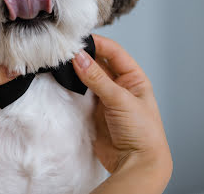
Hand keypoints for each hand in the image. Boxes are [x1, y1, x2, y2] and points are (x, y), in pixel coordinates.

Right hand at [73, 35, 171, 193]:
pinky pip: (80, 93)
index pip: (114, 52)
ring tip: (62, 63)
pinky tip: (64, 80)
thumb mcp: (120, 100)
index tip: (78, 39)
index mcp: (133, 78)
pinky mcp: (93, 110)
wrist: (135, 163)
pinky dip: (72, 86)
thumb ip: (98, 79)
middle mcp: (119, 85)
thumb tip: (79, 57)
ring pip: (88, 77)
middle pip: (99, 62)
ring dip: (76, 70)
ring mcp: (105, 98)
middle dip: (84, 55)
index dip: (97, 43)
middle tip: (66, 50)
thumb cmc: (142, 131)